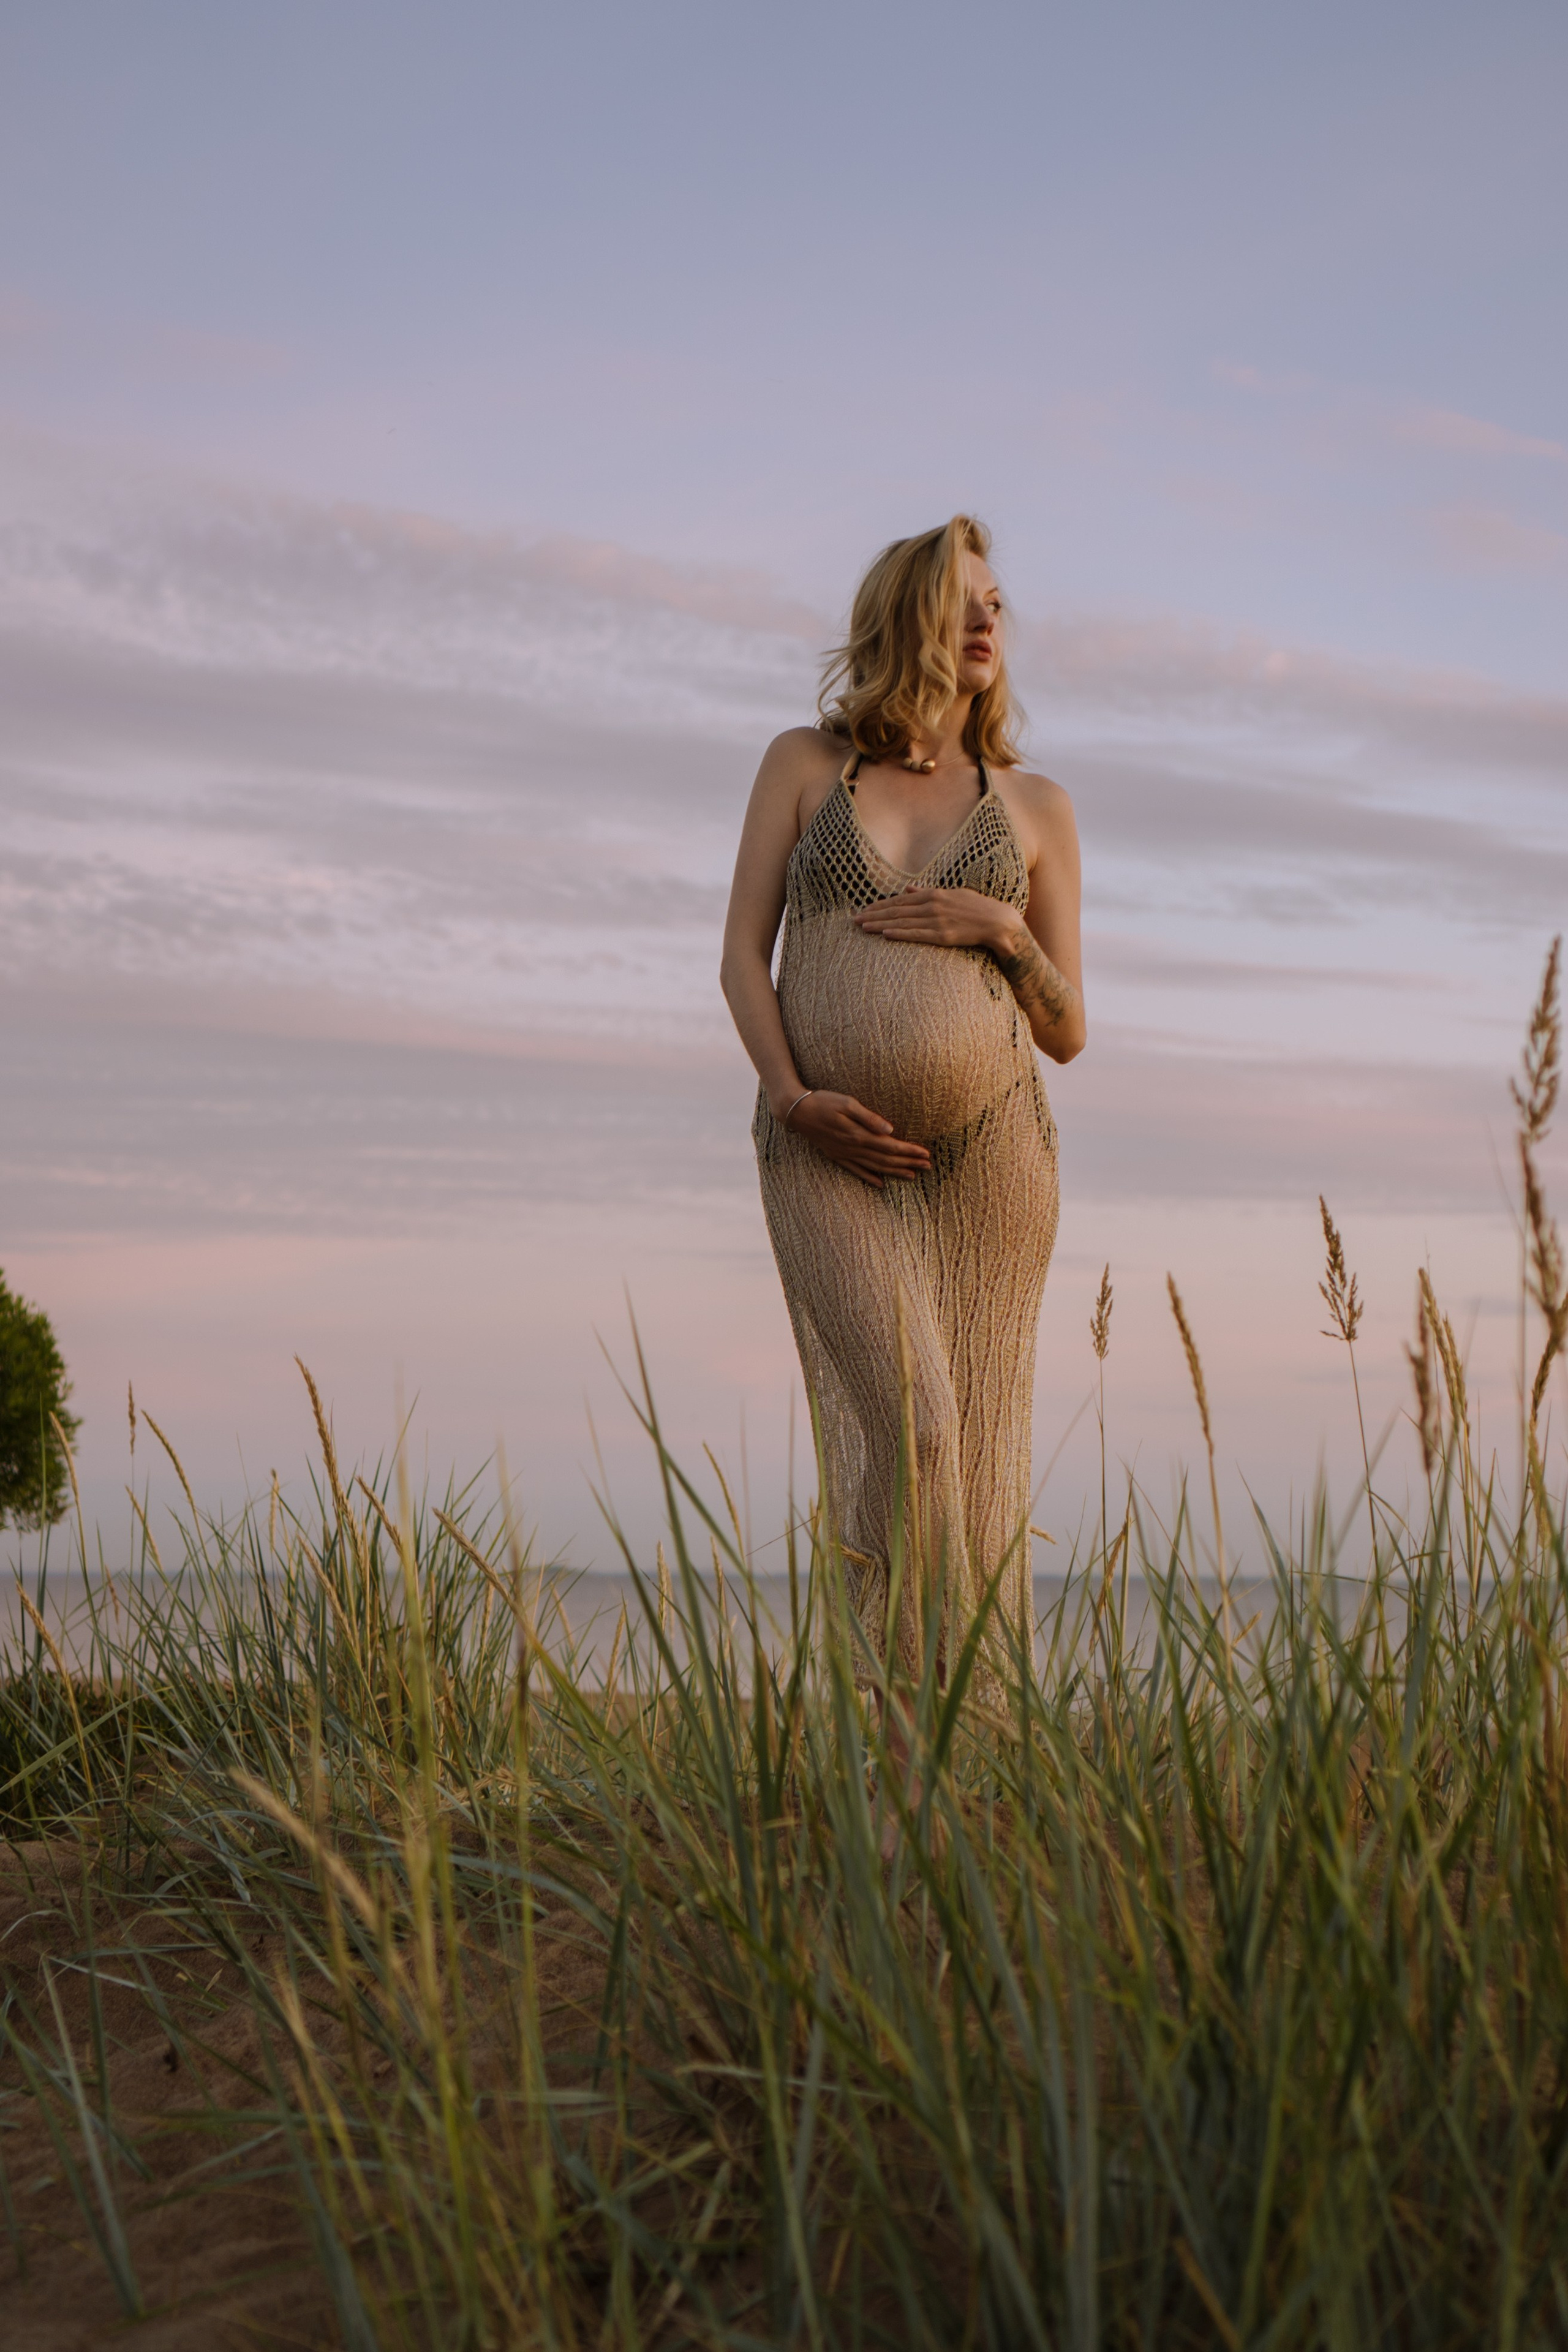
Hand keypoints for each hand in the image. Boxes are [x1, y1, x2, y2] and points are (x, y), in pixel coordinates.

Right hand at [779, 1089, 931, 1187]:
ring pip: (874, 1167)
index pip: (890, 1146)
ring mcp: (844, 1154)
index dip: (909, 1151)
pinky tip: (881, 1184)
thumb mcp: (846, 1103)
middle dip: (908, 1163)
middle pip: (886, 1159)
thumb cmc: (822, 1101)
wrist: (795, 1111)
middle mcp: (853, 1148)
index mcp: (858, 1135)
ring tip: (912, 1176)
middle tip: (928, 1166)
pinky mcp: (836, 1155)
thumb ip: (868, 1117)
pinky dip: (870, 1178)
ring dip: (894, 1172)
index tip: (925, 1154)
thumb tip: (890, 1129)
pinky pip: (856, 1171)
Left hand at [852, 886, 1018, 952]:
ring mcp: (937, 920)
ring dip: (881, 925)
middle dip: (873, 915)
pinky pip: (917, 935)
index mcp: (933, 895)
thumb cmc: (976, 907)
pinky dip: (900, 934)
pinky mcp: (943, 935)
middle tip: (854, 920)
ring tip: (863, 928)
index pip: (899, 901)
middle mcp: (932, 905)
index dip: (879, 906)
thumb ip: (927, 892)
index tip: (863, 910)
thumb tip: (909, 889)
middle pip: (896, 911)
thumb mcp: (951, 894)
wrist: (998, 921)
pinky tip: (885, 935)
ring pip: (902, 922)